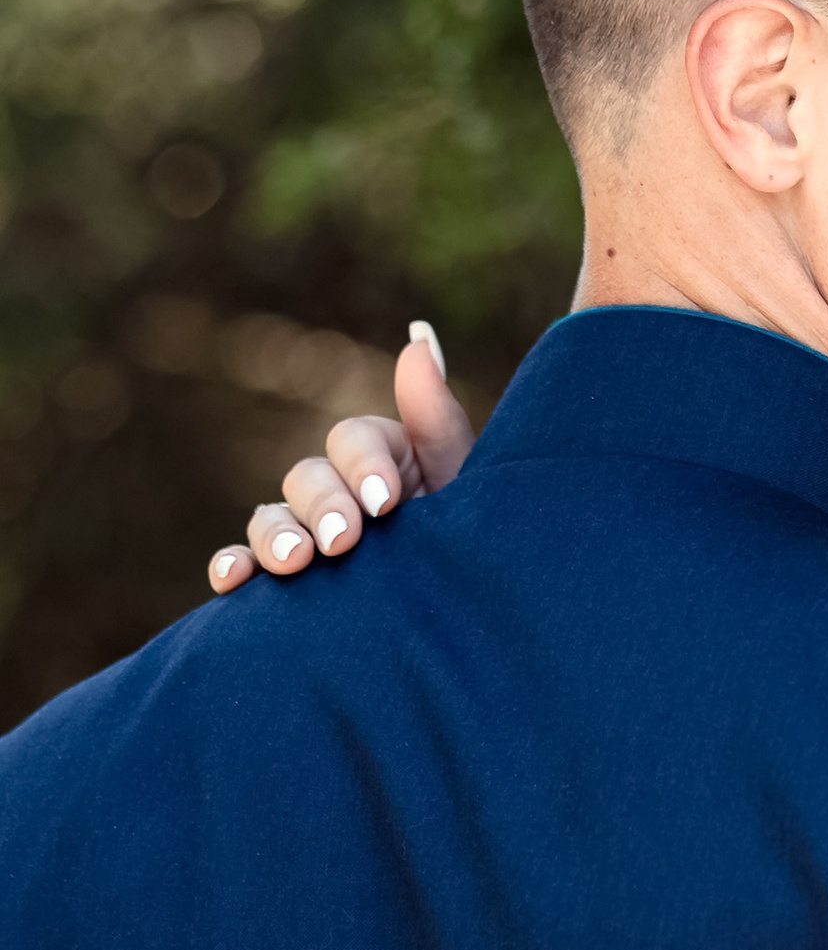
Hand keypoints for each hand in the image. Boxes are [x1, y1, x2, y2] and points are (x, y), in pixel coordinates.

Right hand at [208, 321, 474, 593]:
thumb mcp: (467, 482)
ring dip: (274, 535)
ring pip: (271, 519)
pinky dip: (234, 568)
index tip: (386, 502)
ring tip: (294, 562)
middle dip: (322, 506)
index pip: (353, 439)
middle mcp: (336, 491)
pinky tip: (231, 581)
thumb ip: (438, 418)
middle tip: (343, 541)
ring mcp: (307, 535)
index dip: (364, 465)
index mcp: (379, 458)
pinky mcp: (287, 580)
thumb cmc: (475, 539)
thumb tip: (419, 337)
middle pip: (306, 477)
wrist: (473, 612)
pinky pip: (247, 566)